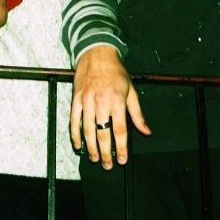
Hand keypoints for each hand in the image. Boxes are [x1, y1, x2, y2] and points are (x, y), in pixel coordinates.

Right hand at [70, 45, 149, 168]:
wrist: (97, 54)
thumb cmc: (115, 72)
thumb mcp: (131, 91)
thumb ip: (137, 113)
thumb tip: (146, 131)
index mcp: (117, 100)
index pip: (120, 129)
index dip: (121, 147)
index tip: (123, 159)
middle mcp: (101, 101)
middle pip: (102, 133)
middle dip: (105, 152)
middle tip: (107, 165)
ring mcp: (86, 100)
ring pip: (87, 129)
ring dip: (90, 147)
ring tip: (94, 158)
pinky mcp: (76, 98)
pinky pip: (73, 120)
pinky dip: (74, 134)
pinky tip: (78, 145)